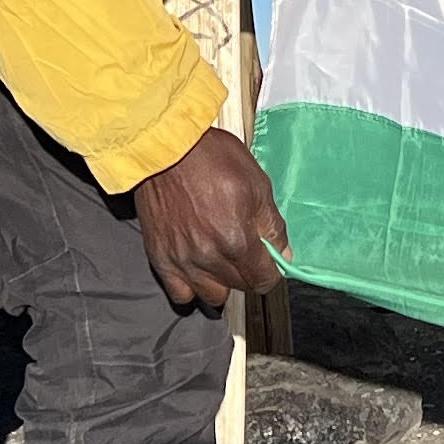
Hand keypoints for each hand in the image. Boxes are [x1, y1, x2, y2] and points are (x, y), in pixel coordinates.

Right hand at [128, 128, 286, 312]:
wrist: (165, 148)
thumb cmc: (211, 158)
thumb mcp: (257, 184)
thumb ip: (272, 225)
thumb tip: (283, 254)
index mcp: (236, 240)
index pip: (263, 280)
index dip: (271, 272)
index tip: (269, 260)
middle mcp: (208, 258)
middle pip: (239, 287)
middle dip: (248, 272)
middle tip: (245, 250)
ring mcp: (182, 262)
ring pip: (212, 296)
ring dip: (222, 282)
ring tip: (221, 260)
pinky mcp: (160, 259)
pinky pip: (180, 294)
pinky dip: (192, 287)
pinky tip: (198, 269)